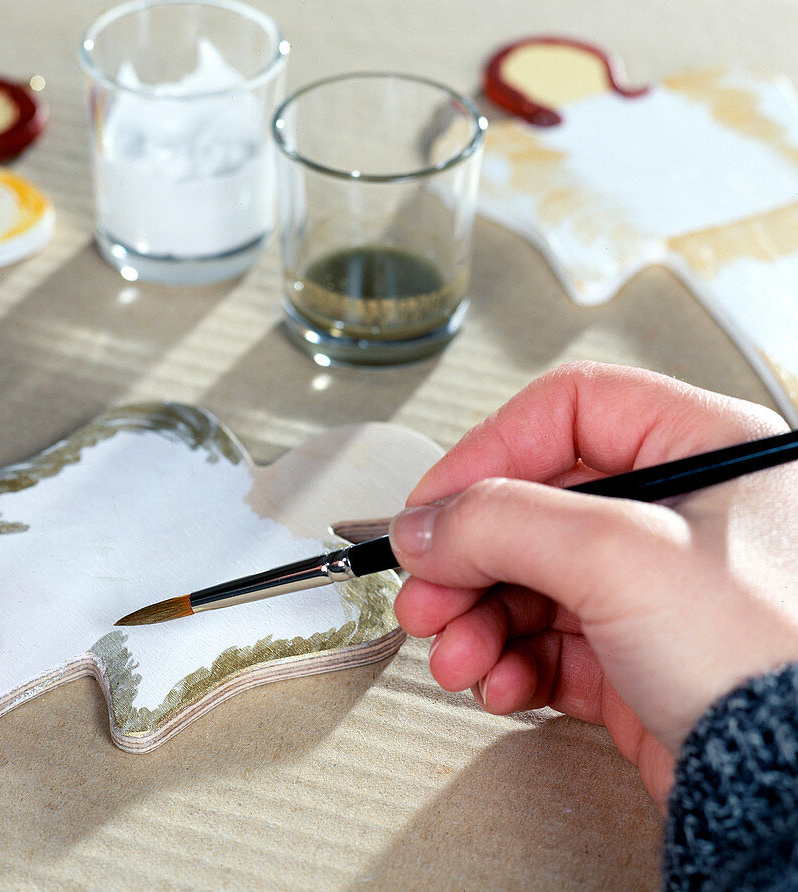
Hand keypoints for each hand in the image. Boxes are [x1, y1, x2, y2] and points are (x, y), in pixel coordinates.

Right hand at [389, 362, 797, 807]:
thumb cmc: (774, 660)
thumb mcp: (620, 557)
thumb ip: (502, 522)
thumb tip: (425, 524)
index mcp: (704, 450)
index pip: (568, 413)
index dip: (488, 452)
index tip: (434, 503)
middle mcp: (681, 516)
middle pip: (535, 507)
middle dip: (468, 559)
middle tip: (428, 592)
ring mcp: (658, 591)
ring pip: (531, 581)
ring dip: (478, 619)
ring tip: (458, 654)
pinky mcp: (639, 658)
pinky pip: (547, 644)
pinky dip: (510, 662)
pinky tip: (501, 682)